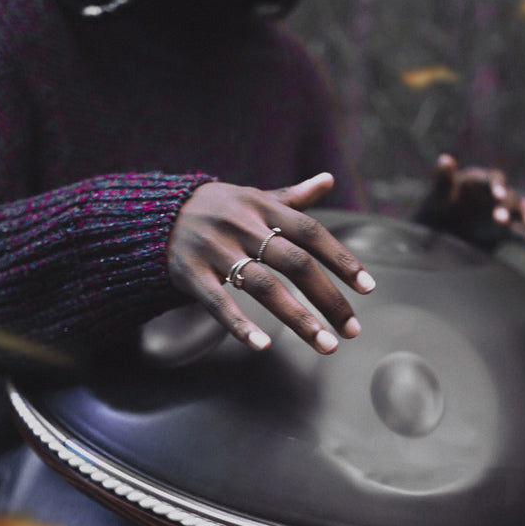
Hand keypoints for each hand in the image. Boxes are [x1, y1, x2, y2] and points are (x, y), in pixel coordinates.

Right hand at [167, 173, 375, 354]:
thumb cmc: (219, 209)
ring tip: (325, 345)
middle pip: (294, 262)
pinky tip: (262, 346)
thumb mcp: (253, 197)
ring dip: (298, 318)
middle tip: (351, 330)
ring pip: (263, 286)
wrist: (158, 214)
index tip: (367, 288)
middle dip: (327, 298)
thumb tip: (329, 180)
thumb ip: (292, 197)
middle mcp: (243, 226)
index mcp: (263, 207)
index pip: (311, 232)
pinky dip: (239, 325)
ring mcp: (216, 250)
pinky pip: (218, 303)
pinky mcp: (191, 274)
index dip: (342, 259)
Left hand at [422, 154, 524, 252]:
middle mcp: (498, 194)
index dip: (497, 186)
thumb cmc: (439, 208)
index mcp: (482, 181)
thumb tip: (445, 159)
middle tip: (499, 220)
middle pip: (510, 197)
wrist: (441, 232)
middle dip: (506, 208)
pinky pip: (522, 234)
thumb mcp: (438, 196)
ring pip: (522, 211)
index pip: (494, 179)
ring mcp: (505, 212)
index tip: (497, 195)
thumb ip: (442, 179)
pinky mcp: (508, 231)